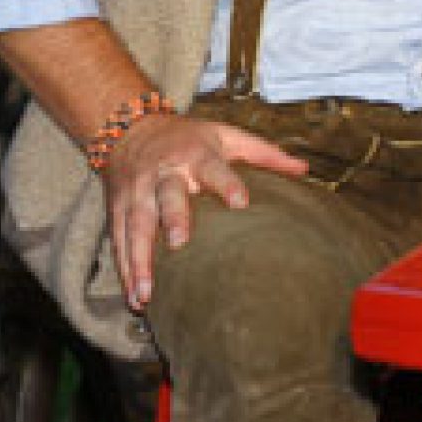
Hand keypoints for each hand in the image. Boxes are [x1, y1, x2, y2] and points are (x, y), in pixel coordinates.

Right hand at [102, 112, 307, 310]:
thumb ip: (263, 153)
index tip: (241, 203)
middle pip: (168, 194)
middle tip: (178, 243)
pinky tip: (134, 295)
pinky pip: (118, 238)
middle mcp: (165, 172)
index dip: (227, 183)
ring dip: (140, 259)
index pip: (213, 167)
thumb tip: (303, 170)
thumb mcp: (226, 135)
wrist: (130, 126)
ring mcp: (138, 191)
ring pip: (137, 224)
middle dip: (172, 217)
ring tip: (147, 293)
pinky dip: (124, 267)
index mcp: (196, 153)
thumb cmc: (187, 137)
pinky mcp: (118, 207)